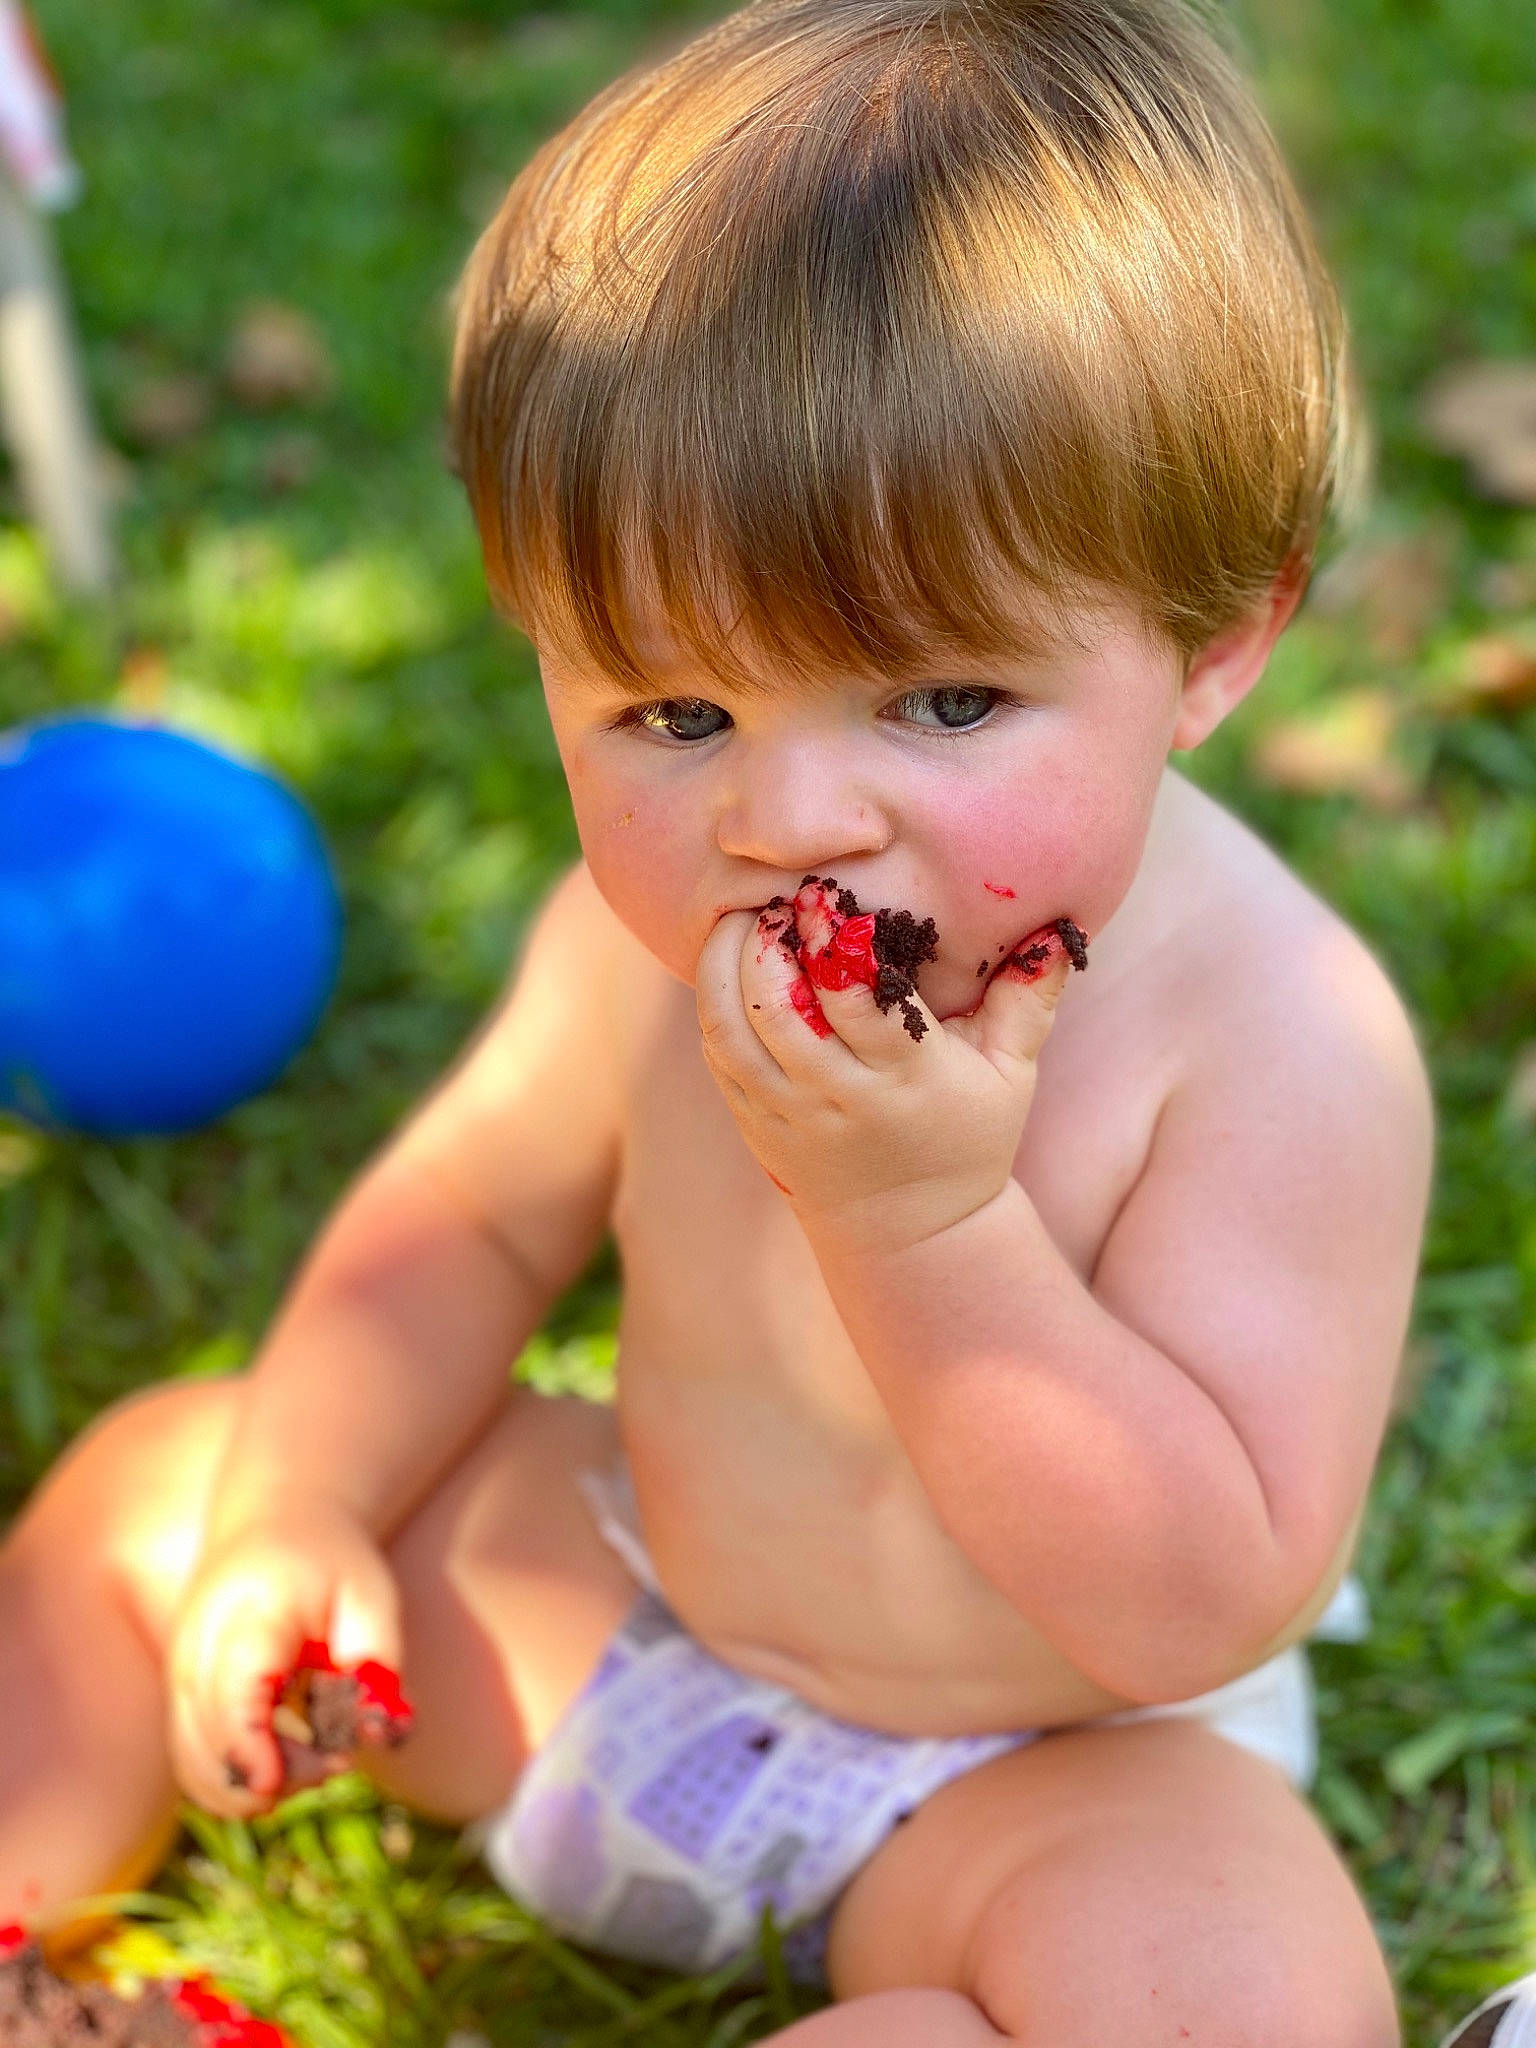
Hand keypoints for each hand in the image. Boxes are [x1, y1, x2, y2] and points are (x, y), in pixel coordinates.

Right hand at [166, 1496, 401, 1814]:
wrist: (275, 1519)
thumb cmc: (332, 1561)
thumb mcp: (371, 1598)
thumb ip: (378, 1665)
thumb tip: (378, 1737)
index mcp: (247, 1613)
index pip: (231, 1694)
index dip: (249, 1749)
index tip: (279, 1784)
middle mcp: (197, 1648)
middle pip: (209, 1741)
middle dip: (272, 1778)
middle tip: (340, 1760)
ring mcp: (180, 1675)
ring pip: (194, 1764)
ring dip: (254, 1788)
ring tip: (319, 1760)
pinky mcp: (180, 1698)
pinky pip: (195, 1762)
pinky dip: (240, 1779)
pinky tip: (289, 1758)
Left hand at [695, 891, 1080, 1255]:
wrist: (912, 1231)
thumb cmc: (968, 1137)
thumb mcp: (1013, 1074)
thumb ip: (1030, 998)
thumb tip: (1058, 929)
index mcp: (904, 1075)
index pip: (855, 999)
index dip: (828, 940)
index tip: (816, 893)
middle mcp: (839, 1095)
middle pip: (778, 1008)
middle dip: (762, 943)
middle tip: (765, 896)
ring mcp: (790, 1113)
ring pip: (733, 1031)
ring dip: (721, 967)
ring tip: (734, 919)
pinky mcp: (756, 1124)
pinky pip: (719, 1057)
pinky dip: (712, 1005)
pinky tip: (724, 963)